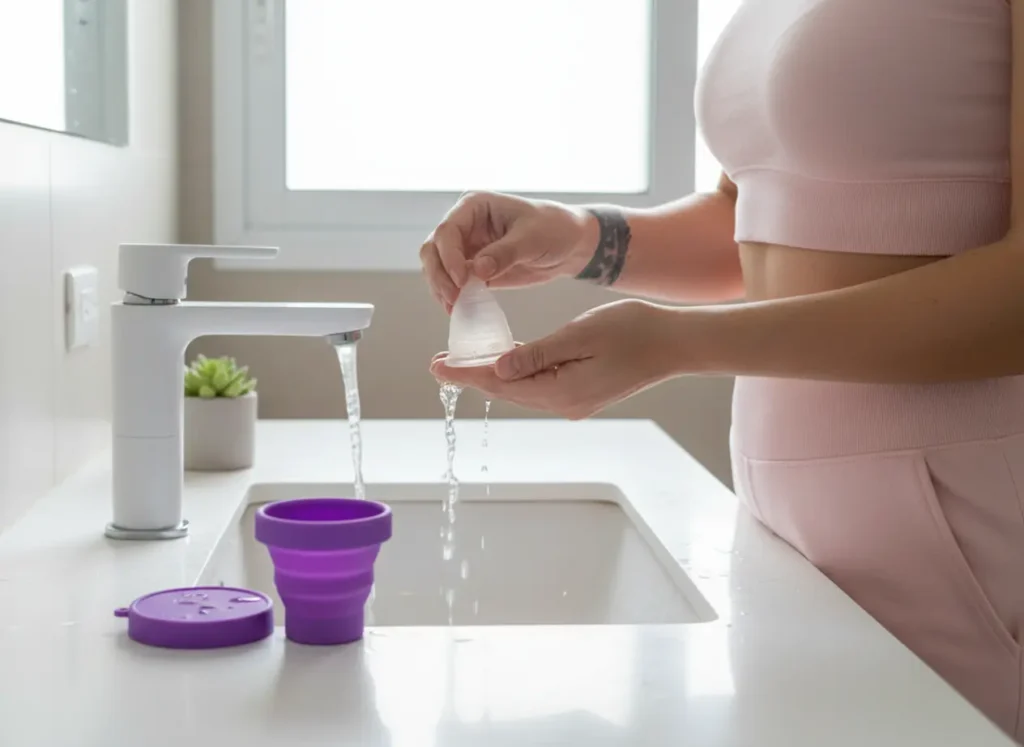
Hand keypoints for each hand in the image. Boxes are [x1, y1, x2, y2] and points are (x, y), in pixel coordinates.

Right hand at [420, 191, 591, 312]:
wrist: (571, 244)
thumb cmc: (555, 228)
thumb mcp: (532, 238)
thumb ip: (504, 253)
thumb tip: (476, 271)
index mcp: (474, 206)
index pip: (447, 231)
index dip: (449, 257)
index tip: (462, 279)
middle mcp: (465, 224)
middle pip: (434, 249)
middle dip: (439, 274)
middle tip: (453, 297)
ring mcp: (467, 246)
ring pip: (437, 267)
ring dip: (441, 288)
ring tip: (454, 307)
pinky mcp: (473, 267)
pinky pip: (453, 282)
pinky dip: (452, 296)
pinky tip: (459, 309)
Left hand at [430, 299, 681, 418]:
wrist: (675, 343)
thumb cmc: (633, 331)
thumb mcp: (580, 335)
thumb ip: (537, 353)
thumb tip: (498, 368)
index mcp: (561, 391)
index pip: (500, 383)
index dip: (466, 374)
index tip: (436, 367)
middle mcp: (564, 403)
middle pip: (507, 389)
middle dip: (472, 375)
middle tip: (438, 362)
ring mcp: (574, 400)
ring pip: (521, 387)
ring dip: (492, 373)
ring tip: (462, 360)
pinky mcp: (581, 392)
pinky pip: (539, 383)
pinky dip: (517, 371)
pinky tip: (503, 358)